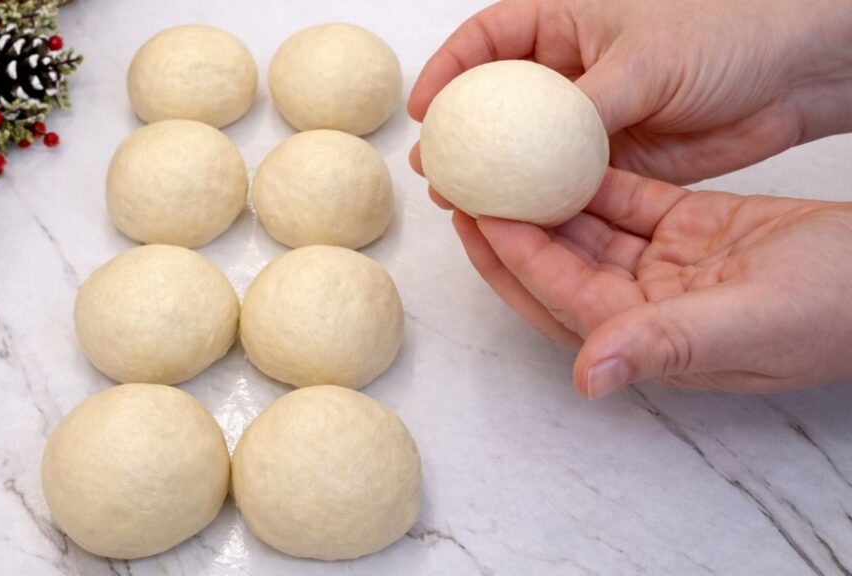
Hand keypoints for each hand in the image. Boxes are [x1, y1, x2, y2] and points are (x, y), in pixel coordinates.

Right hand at [409, 0, 851, 184]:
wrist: (794, 75)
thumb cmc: (730, 32)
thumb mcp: (645, 59)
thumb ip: (585, 105)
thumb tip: (530, 148)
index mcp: (568, 23)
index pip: (489, 40)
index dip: (449, 71)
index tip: (426, 110)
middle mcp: (570, 72)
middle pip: (498, 104)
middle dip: (463, 137)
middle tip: (436, 171)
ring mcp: (589, 120)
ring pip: (527, 151)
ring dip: (496, 178)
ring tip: (465, 203)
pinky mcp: (614, 162)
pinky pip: (566, 184)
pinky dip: (541, 202)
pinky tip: (519, 219)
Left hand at [453, 168, 851, 397]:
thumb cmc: (837, 311)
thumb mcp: (751, 325)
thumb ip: (667, 346)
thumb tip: (588, 378)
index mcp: (649, 338)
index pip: (561, 293)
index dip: (514, 256)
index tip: (477, 216)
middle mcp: (646, 307)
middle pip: (558, 266)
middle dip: (510, 232)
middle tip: (469, 190)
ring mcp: (667, 268)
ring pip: (588, 231)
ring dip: (546, 202)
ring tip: (504, 166)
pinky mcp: (691, 231)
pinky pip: (629, 203)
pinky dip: (598, 180)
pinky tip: (565, 153)